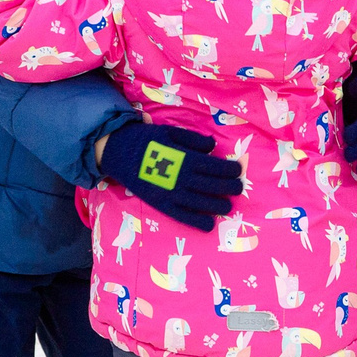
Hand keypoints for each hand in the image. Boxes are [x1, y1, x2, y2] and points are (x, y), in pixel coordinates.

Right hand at [98, 120, 243, 230]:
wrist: (118, 153)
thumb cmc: (146, 140)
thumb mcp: (170, 132)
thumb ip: (193, 140)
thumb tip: (213, 147)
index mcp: (186, 158)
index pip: (215, 167)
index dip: (230, 170)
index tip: (238, 170)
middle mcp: (182, 178)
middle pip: (213, 186)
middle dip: (230, 187)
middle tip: (238, 188)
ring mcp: (172, 194)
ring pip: (202, 203)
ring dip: (219, 205)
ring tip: (228, 206)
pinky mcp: (162, 205)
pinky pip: (183, 216)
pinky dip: (197, 222)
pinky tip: (209, 224)